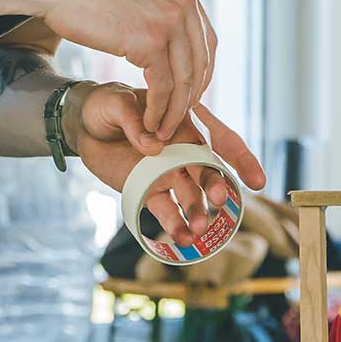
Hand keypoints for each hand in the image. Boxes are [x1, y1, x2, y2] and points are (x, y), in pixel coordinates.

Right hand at [37, 0, 216, 141]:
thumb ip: (161, 12)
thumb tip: (175, 38)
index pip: (206, 40)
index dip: (202, 72)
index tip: (191, 94)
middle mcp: (183, 1)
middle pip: (200, 61)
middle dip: (191, 95)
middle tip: (178, 117)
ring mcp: (169, 20)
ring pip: (184, 78)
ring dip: (175, 110)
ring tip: (162, 128)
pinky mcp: (150, 41)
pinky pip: (163, 86)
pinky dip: (158, 109)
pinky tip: (149, 121)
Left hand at [70, 84, 266, 248]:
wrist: (83, 126)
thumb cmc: (106, 105)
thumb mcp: (116, 103)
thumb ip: (133, 120)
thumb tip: (152, 146)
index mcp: (184, 122)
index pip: (221, 139)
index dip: (241, 158)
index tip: (257, 181)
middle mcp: (184, 149)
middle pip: (209, 170)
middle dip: (216, 186)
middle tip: (218, 200)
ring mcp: (169, 172)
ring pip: (190, 194)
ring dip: (197, 211)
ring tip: (197, 229)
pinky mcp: (150, 190)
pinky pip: (165, 209)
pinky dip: (175, 224)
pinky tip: (181, 238)